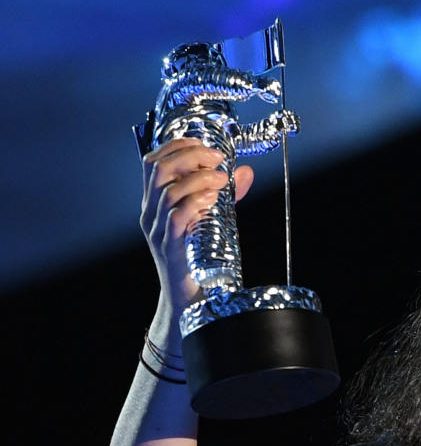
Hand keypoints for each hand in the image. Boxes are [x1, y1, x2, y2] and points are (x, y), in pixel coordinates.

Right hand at [140, 138, 253, 314]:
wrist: (189, 302)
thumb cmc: (196, 261)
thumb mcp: (209, 221)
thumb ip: (223, 196)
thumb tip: (244, 171)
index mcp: (154, 204)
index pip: (153, 162)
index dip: (176, 146)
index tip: (203, 144)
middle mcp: (150, 214)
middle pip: (158, 170)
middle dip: (190, 156)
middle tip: (217, 159)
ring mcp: (158, 231)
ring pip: (168, 192)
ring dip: (198, 179)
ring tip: (221, 179)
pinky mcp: (170, 248)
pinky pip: (177, 218)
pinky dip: (195, 202)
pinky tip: (212, 199)